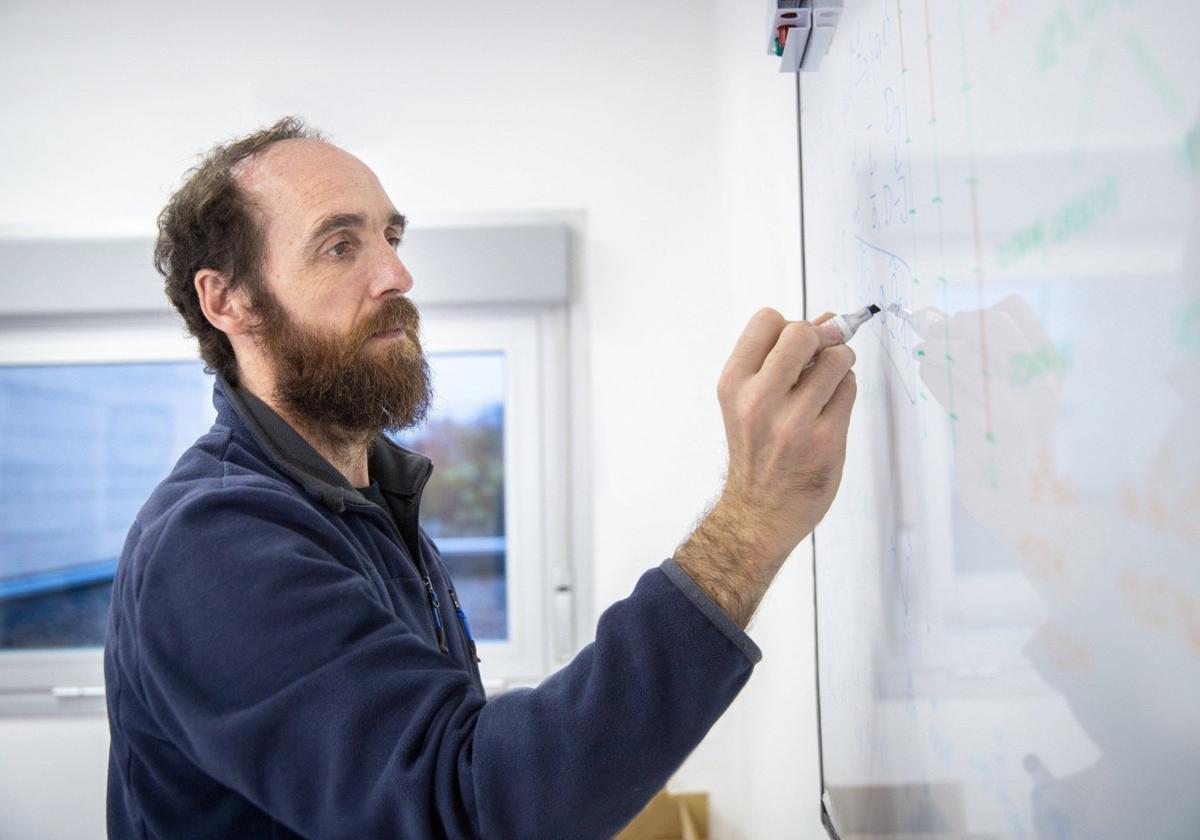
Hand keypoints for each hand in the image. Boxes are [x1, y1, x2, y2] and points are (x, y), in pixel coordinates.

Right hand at [674, 308, 856, 626]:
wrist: (758, 514)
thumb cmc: (756, 452)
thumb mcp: (749, 401)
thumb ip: (780, 358)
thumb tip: (826, 318)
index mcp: (733, 384)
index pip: (767, 320)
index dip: (788, 324)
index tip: (796, 344)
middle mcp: (759, 400)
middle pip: (803, 332)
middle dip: (820, 337)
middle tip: (822, 355)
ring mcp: (794, 421)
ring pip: (836, 358)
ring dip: (840, 364)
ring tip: (827, 387)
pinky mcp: (826, 439)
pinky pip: (849, 388)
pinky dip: (845, 391)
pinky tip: (831, 410)